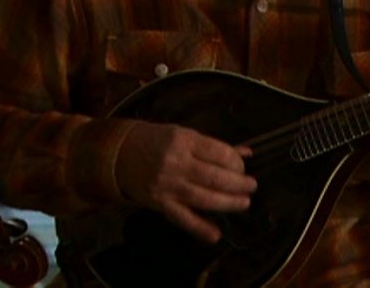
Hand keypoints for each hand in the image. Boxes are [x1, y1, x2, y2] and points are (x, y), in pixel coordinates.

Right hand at [114, 122, 256, 243]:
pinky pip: (182, 218)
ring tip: (244, 203)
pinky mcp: (159, 204)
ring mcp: (167, 185)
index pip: (219, 153)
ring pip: (203, 198)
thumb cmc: (155, 140)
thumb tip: (246, 153)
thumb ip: (214, 146)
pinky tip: (215, 234)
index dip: (236, 163)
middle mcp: (176, 163)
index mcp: (183, 141)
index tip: (243, 168)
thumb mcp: (184, 134)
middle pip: (214, 177)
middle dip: (238, 184)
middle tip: (252, 187)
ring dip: (228, 203)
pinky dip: (199, 228)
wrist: (117, 154)